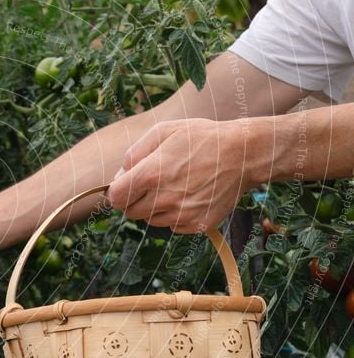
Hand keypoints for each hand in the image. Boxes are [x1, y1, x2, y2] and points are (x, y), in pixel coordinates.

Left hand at [107, 118, 252, 232]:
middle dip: (135, 199)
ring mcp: (182, 214)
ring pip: (151, 219)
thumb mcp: (162, 132)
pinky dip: (174, 214)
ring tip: (175, 185)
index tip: (126, 185)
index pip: (116, 198)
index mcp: (151, 174)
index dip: (117, 191)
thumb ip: (133, 155)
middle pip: (130, 212)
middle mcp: (165, 198)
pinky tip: (189, 195)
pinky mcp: (196, 225)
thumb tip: (118, 178)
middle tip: (152, 183)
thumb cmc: (200, 138)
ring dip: (155, 207)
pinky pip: (172, 225)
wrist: (243, 154)